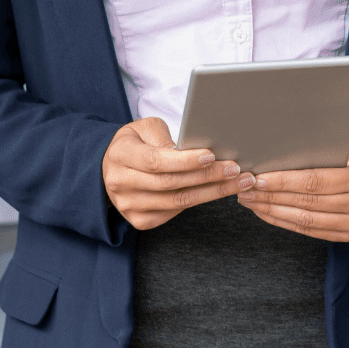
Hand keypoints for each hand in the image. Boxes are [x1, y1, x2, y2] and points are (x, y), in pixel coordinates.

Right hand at [101, 117, 251, 230]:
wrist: (111, 167)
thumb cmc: (135, 143)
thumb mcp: (145, 128)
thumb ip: (165, 137)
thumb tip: (194, 151)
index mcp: (121, 155)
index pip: (156, 161)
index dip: (185, 161)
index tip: (212, 155)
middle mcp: (121, 184)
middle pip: (171, 184)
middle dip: (208, 176)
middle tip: (236, 169)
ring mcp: (129, 206)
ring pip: (177, 202)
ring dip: (211, 192)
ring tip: (238, 182)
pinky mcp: (140, 220)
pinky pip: (174, 213)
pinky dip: (199, 201)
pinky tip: (218, 192)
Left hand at [238, 138, 348, 241]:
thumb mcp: (345, 144)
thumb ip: (318, 148)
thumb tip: (275, 150)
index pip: (316, 181)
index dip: (285, 181)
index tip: (259, 178)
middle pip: (308, 203)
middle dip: (272, 196)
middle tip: (245, 189)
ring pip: (306, 220)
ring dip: (273, 211)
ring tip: (250, 201)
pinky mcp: (348, 235)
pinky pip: (309, 231)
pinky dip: (284, 222)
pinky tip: (266, 212)